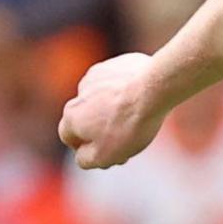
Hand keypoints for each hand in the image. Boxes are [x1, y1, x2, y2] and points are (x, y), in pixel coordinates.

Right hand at [58, 52, 176, 169]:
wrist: (154, 90)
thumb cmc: (129, 125)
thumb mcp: (104, 156)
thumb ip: (85, 160)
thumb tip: (81, 155)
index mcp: (71, 116)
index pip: (68, 136)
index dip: (86, 148)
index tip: (108, 152)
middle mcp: (79, 93)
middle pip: (87, 117)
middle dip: (102, 129)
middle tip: (127, 138)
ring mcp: (98, 75)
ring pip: (103, 98)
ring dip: (114, 108)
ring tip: (137, 116)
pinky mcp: (118, 63)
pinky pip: (119, 82)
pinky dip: (127, 91)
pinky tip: (144, 99)